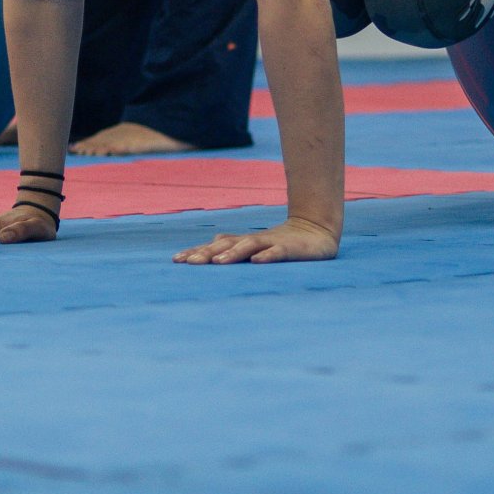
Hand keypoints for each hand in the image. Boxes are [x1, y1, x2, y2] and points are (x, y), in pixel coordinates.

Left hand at [174, 215, 339, 266]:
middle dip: (208, 253)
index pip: (215, 246)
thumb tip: (211, 245)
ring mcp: (272, 243)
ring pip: (249, 246)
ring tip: (218, 262)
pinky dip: (268, 256)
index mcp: (243, 242)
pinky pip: (278, 252)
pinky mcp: (290, 249)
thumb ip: (234, 245)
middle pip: (227, 244)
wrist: (316, 230)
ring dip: (233, 253)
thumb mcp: (256, 245)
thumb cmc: (281, 242)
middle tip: (190, 263)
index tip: (176, 260)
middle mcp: (253, 240)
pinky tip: (258, 262)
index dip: (197, 251)